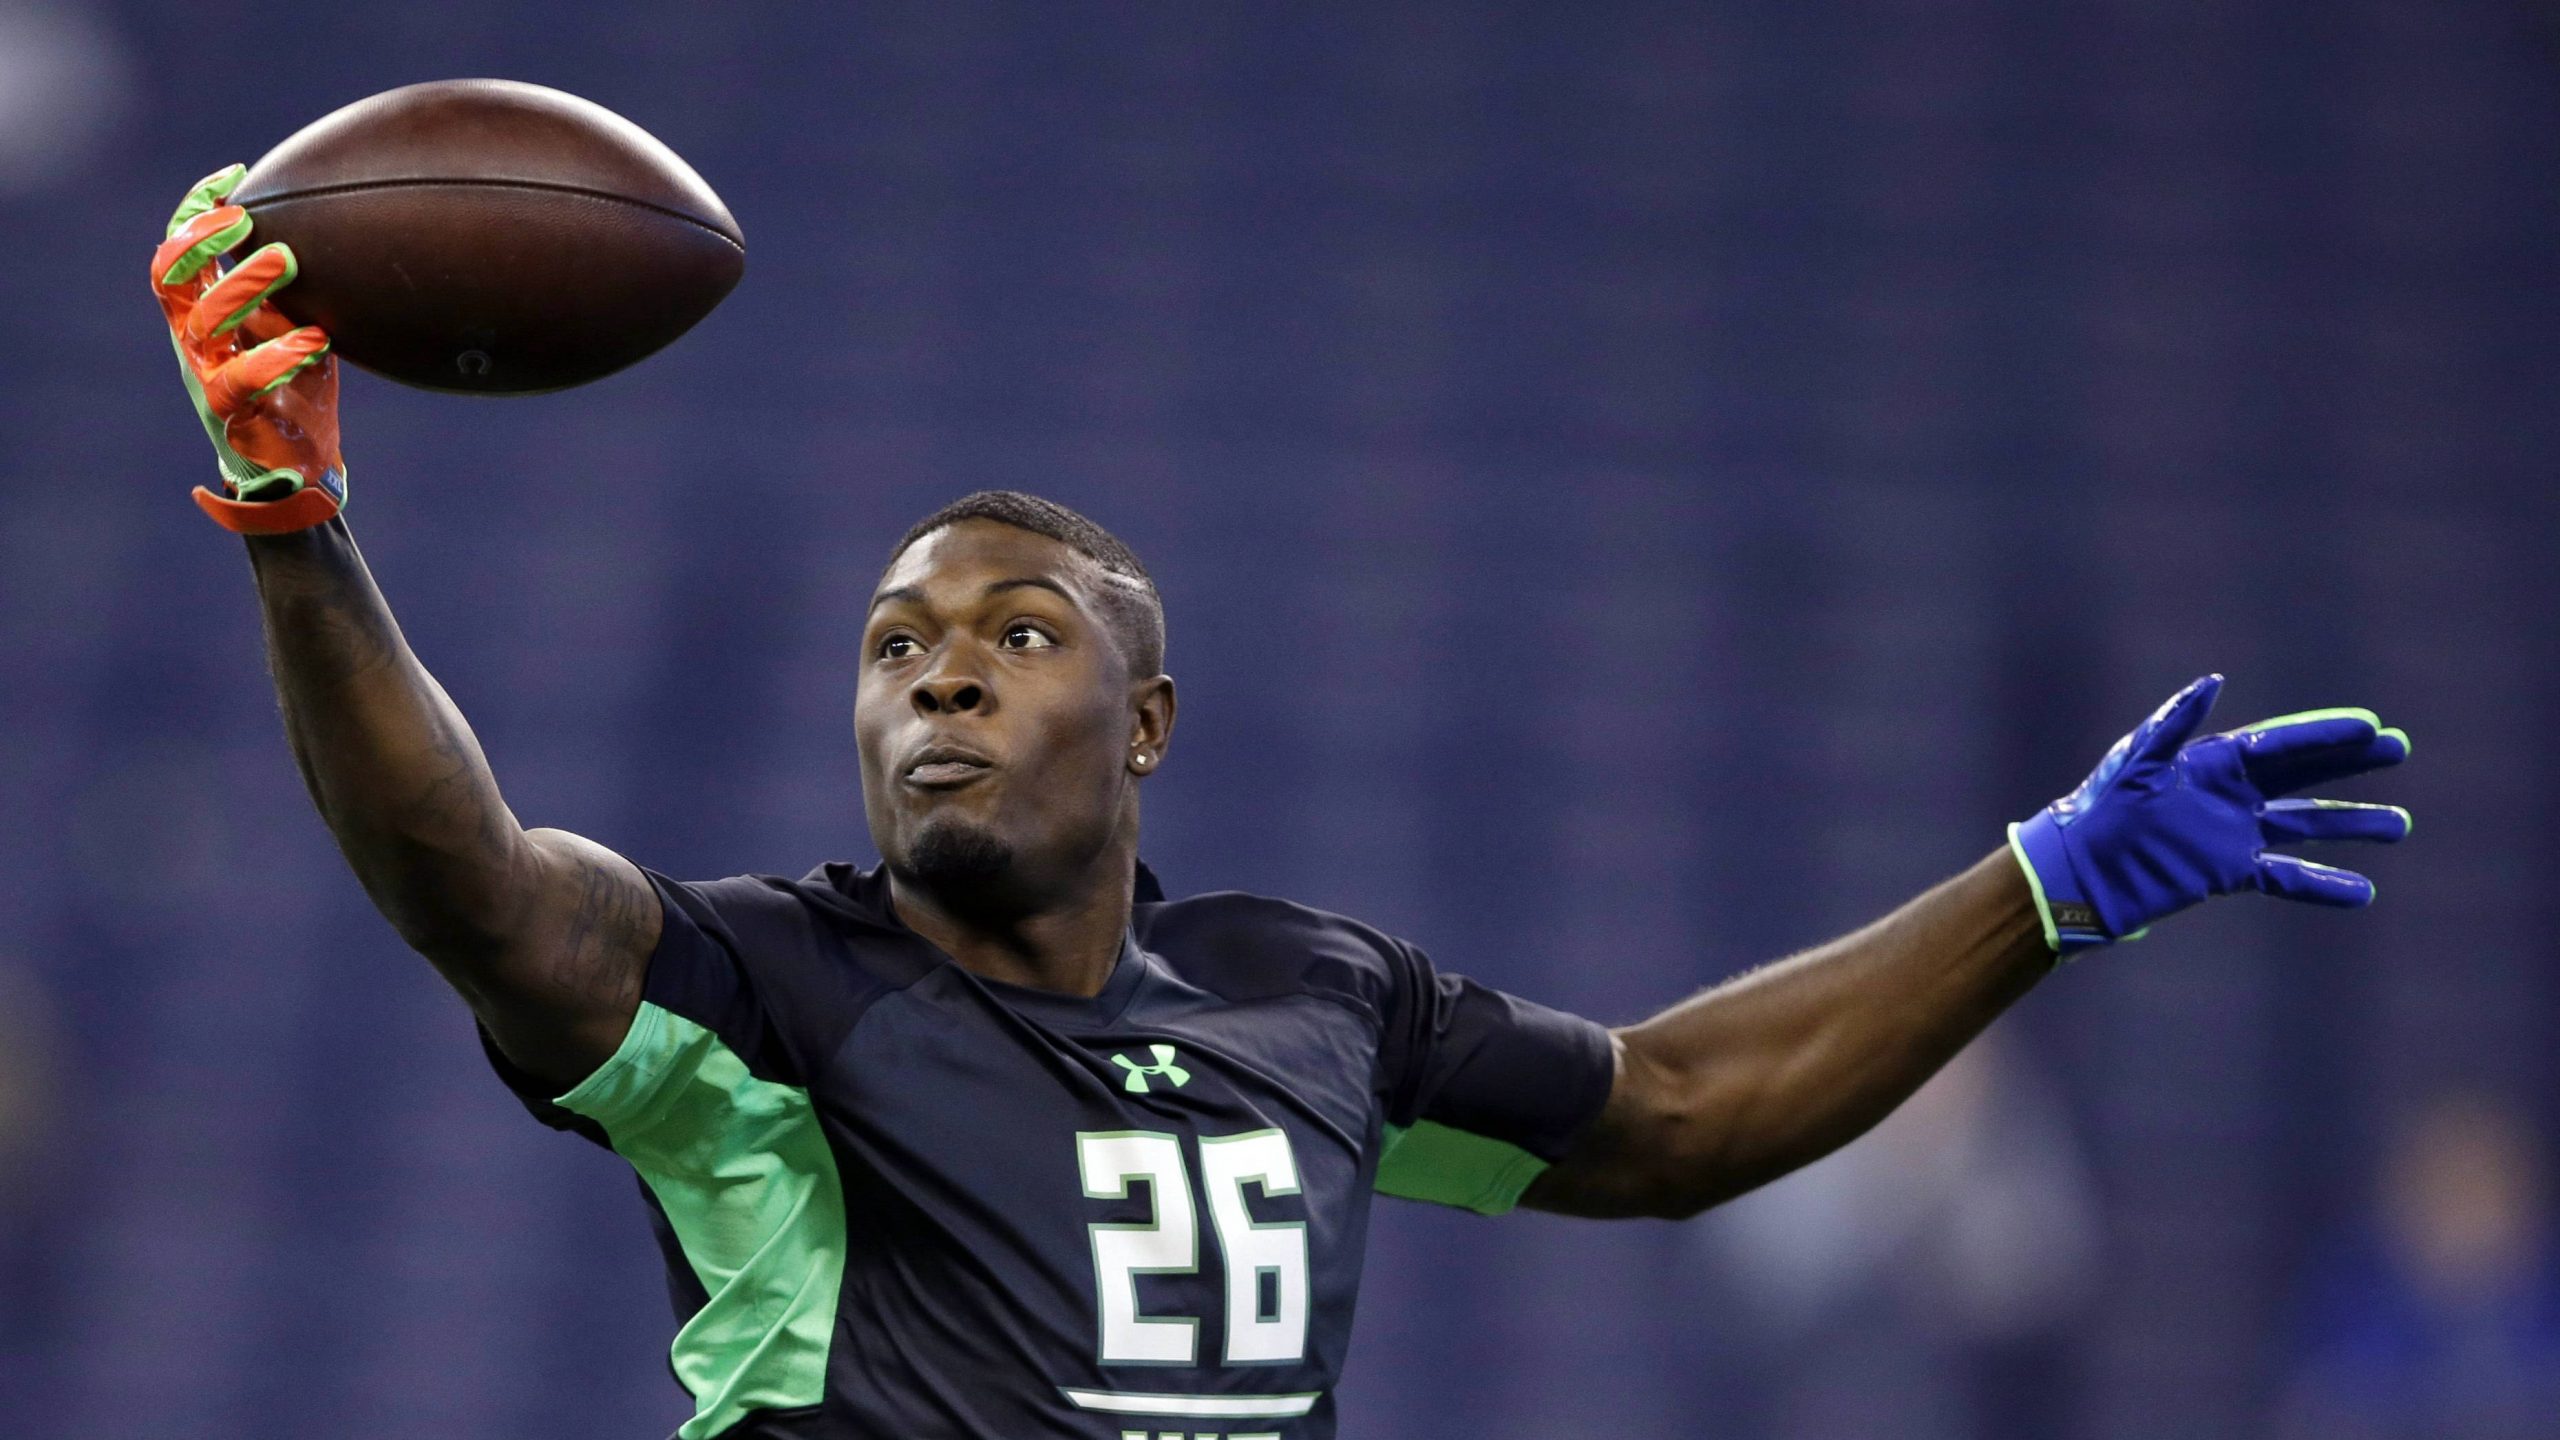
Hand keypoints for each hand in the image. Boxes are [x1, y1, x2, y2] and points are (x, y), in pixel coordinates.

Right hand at [151, 164, 345, 533]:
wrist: (296, 470)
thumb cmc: (295, 391)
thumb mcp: (294, 326)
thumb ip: (289, 291)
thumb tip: (314, 236)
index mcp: (203, 314)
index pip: (182, 252)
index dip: (196, 210)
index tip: (233, 176)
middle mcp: (195, 339)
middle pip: (170, 276)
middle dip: (201, 238)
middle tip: (247, 219)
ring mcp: (206, 374)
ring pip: (201, 319)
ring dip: (242, 283)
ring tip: (287, 261)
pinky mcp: (231, 413)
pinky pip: (240, 378)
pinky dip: (276, 354)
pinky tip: (313, 340)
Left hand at [2008, 674, 2411, 954]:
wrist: (2078, 873)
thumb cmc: (2098, 811)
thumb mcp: (2135, 763)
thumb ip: (2174, 725)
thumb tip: (2213, 682)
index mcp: (2210, 763)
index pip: (2279, 744)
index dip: (2324, 735)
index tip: (2371, 726)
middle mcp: (2228, 794)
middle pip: (2302, 774)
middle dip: (2349, 763)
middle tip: (2399, 749)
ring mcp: (2231, 834)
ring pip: (2304, 824)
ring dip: (2349, 823)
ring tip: (2399, 825)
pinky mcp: (2227, 872)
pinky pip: (2285, 876)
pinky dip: (2321, 883)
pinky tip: (2361, 892)